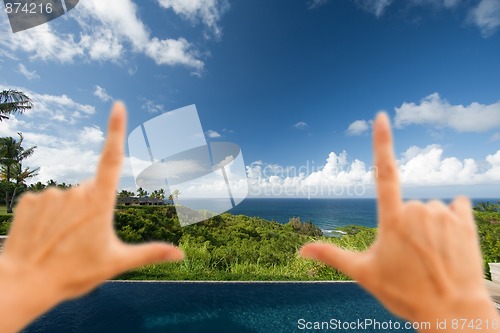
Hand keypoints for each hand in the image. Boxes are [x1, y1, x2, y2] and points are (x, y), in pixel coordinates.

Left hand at [0, 102, 183, 332]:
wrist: (25, 285)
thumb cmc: (74, 274)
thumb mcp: (117, 263)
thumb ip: (151, 253)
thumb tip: (181, 255)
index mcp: (99, 202)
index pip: (112, 158)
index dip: (116, 130)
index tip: (118, 106)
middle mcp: (75, 192)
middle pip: (91, 191)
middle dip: (92, 209)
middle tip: (84, 240)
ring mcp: (50, 194)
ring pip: (68, 198)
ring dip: (69, 214)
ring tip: (62, 242)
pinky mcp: (29, 200)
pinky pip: (46, 202)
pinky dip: (48, 216)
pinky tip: (45, 236)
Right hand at [300, 113, 498, 330]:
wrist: (453, 313)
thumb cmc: (405, 294)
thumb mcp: (363, 274)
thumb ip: (331, 255)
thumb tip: (299, 250)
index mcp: (392, 219)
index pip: (384, 172)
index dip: (381, 142)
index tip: (381, 117)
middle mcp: (418, 210)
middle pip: (406, 204)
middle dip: (405, 223)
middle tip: (409, 254)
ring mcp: (443, 214)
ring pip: (429, 208)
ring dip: (428, 225)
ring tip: (429, 254)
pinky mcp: (465, 221)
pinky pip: (456, 206)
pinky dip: (451, 219)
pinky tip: (449, 242)